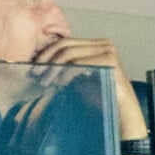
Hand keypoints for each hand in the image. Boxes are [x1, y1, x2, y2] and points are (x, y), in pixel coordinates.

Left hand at [31, 38, 148, 142]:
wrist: (120, 112)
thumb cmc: (99, 97)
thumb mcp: (78, 78)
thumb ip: (66, 68)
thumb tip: (40, 66)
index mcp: (95, 45)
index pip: (65, 42)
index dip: (47, 52)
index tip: (34, 66)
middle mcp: (103, 44)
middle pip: (66, 45)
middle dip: (47, 60)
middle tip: (36, 74)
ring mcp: (107, 50)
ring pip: (70, 54)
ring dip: (54, 68)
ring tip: (45, 82)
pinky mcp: (109, 61)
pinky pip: (79, 64)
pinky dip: (65, 73)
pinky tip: (59, 84)